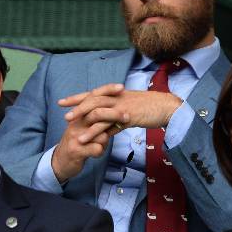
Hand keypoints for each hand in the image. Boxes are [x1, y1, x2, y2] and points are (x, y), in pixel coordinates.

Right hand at [52, 84, 129, 182]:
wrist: (62, 161)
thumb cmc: (80, 141)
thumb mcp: (88, 127)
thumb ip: (100, 118)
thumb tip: (117, 108)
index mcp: (80, 115)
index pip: (93, 97)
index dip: (107, 91)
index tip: (122, 87)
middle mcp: (76, 123)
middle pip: (96, 113)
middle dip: (114, 113)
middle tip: (128, 116)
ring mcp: (76, 137)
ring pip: (98, 132)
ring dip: (107, 135)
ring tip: (114, 135)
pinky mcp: (77, 151)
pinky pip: (96, 148)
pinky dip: (101, 150)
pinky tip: (100, 151)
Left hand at [61, 83, 182, 136]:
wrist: (168, 107)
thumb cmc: (154, 109)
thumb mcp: (134, 111)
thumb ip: (120, 118)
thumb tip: (110, 127)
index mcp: (119, 94)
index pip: (95, 93)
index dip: (79, 97)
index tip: (65, 101)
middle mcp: (118, 97)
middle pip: (92, 98)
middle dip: (76, 105)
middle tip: (63, 112)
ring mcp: (122, 106)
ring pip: (97, 110)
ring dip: (82, 118)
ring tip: (69, 125)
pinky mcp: (127, 116)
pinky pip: (107, 123)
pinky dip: (95, 131)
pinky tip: (86, 138)